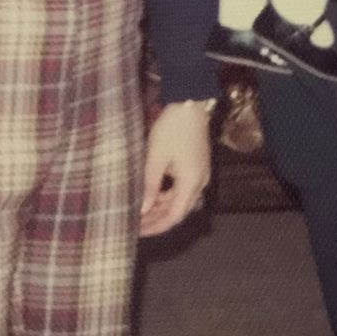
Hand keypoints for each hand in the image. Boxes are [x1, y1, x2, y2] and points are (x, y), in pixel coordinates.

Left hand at [139, 101, 212, 236]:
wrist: (191, 103)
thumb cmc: (172, 129)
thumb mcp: (156, 158)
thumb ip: (150, 186)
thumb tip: (143, 210)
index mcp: (191, 182)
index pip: (174, 216)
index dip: (156, 227)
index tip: (137, 231)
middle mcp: (200, 181)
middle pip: (180, 210)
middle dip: (158, 220)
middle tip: (136, 224)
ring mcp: (201, 172)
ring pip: (181, 199)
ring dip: (163, 207)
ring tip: (141, 211)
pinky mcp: (198, 164)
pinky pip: (184, 188)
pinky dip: (169, 195)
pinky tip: (154, 194)